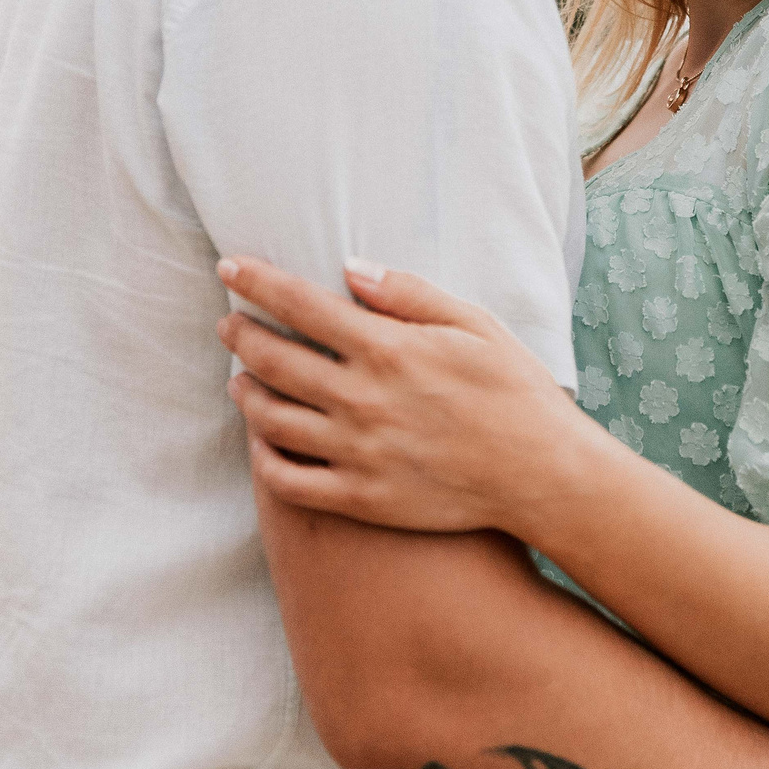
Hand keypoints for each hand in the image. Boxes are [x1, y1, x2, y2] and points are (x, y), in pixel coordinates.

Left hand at [216, 255, 607, 536]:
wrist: (541, 473)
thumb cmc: (513, 390)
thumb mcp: (473, 323)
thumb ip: (408, 294)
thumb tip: (350, 268)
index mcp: (388, 350)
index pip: (301, 305)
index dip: (257, 282)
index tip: (230, 268)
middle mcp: (362, 400)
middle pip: (273, 361)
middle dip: (239, 335)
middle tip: (227, 324)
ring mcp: (357, 453)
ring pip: (270, 420)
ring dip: (245, 393)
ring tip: (240, 380)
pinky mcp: (360, 499)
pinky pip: (288, 482)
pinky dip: (263, 458)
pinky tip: (263, 441)